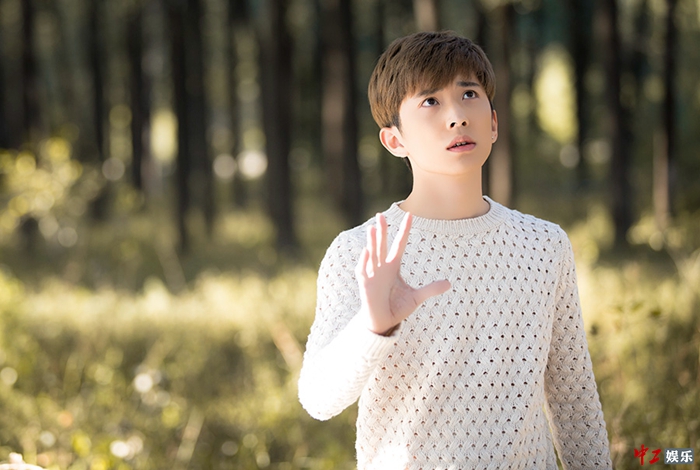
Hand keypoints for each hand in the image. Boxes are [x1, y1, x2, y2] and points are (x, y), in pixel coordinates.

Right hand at [355, 212, 450, 334]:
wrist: (383, 322)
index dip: (404, 231)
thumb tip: (449, 283)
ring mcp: (373, 275)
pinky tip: (367, 252)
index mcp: (393, 266)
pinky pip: (363, 271)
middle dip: (382, 231)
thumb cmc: (396, 307)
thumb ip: (430, 289)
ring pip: (372, 254)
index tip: (409, 215)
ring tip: (373, 228)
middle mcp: (382, 267)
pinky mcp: (366, 285)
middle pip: (382, 245)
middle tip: (381, 214)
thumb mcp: (416, 297)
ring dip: (372, 242)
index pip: (399, 244)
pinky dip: (364, 261)